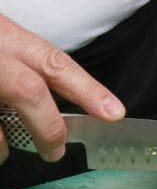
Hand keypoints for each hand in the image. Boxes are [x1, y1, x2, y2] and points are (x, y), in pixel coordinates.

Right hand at [0, 14, 124, 164]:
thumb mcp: (1, 45)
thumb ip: (24, 71)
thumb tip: (50, 118)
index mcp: (5, 36)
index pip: (53, 62)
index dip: (87, 89)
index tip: (114, 114)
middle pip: (28, 90)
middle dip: (49, 128)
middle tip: (55, 152)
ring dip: (2, 146)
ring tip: (4, 150)